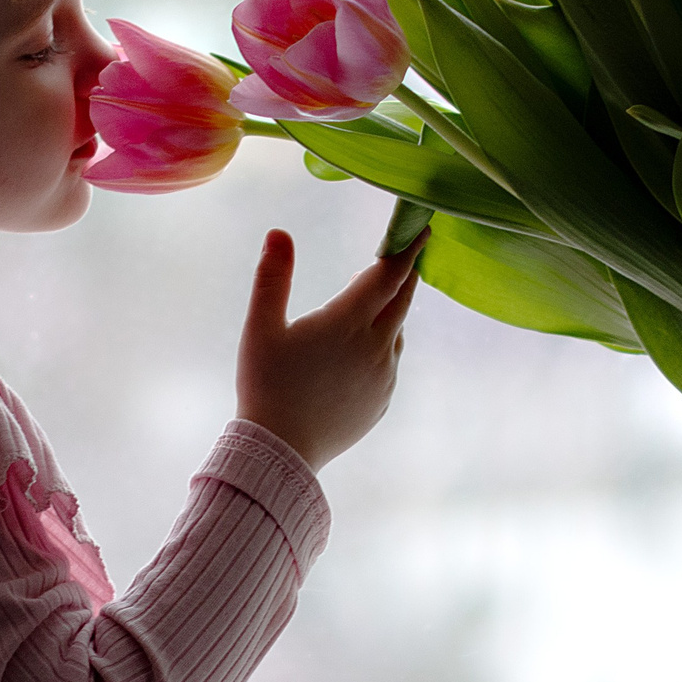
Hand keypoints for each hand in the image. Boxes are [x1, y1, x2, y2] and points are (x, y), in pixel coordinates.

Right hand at [236, 228, 421, 469]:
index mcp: (348, 322)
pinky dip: (384, 344)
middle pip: (401, 300)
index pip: (388, 275)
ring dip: (392, 310)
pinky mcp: (382, 400)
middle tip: (407, 254)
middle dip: (405, 273)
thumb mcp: (261, 327)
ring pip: (397, 332)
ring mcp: (383, 376)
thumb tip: (278, 233)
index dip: (405, 250)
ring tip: (378, 300)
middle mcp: (375, 347)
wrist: (281, 450)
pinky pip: (390, 363)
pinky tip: (367, 347)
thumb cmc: (266, 386)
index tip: (420, 230)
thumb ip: (272, 277)